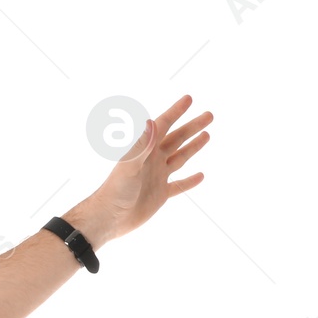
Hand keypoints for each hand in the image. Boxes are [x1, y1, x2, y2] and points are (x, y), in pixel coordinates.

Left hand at [72, 94, 210, 247]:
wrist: (108, 219)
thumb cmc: (115, 192)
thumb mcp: (129, 166)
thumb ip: (141, 146)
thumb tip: (152, 122)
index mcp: (144, 151)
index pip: (163, 126)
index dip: (175, 112)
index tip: (189, 99)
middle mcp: (152, 161)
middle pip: (176, 139)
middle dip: (192, 127)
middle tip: (209, 115)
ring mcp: (157, 177)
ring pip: (180, 158)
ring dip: (193, 147)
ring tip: (207, 135)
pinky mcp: (160, 194)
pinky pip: (179, 186)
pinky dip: (190, 181)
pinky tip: (201, 176)